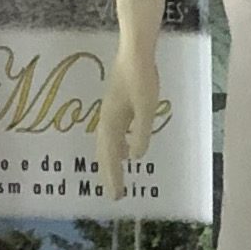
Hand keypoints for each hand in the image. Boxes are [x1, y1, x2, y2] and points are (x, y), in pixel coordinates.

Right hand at [94, 38, 162, 203]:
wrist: (134, 52)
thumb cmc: (142, 79)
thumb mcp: (146, 109)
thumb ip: (140, 134)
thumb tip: (133, 157)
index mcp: (111, 123)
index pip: (110, 157)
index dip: (113, 177)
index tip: (116, 197)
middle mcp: (107, 120)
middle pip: (104, 153)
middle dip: (109, 173)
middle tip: (115, 194)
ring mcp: (110, 112)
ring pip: (107, 143)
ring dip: (111, 160)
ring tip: (117, 174)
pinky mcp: (117, 105)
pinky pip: (113, 132)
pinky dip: (116, 145)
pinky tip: (124, 147)